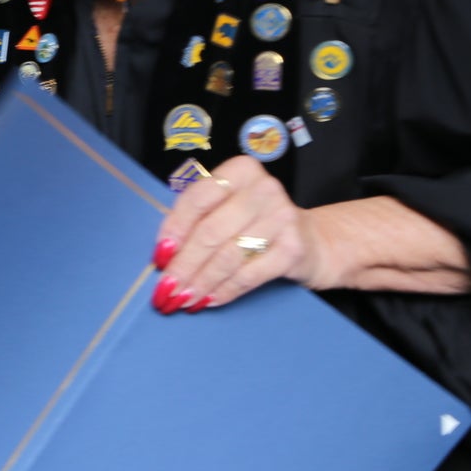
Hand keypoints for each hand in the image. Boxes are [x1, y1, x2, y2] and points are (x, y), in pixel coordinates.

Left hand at [149, 157, 327, 312]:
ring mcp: (282, 217)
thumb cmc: (255, 222)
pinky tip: (209, 300)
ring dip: (200, 282)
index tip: (159, 256)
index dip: (174, 230)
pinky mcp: (293, 248)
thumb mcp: (227, 208)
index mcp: (241, 170)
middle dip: (183, 264)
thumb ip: (197, 219)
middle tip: (165, 288)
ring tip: (182, 298)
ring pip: (227, 256)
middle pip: (210, 231)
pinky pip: (249, 275)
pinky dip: (225, 290)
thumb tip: (164, 253)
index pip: (197, 199)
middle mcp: (264, 189)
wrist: (311, 240)